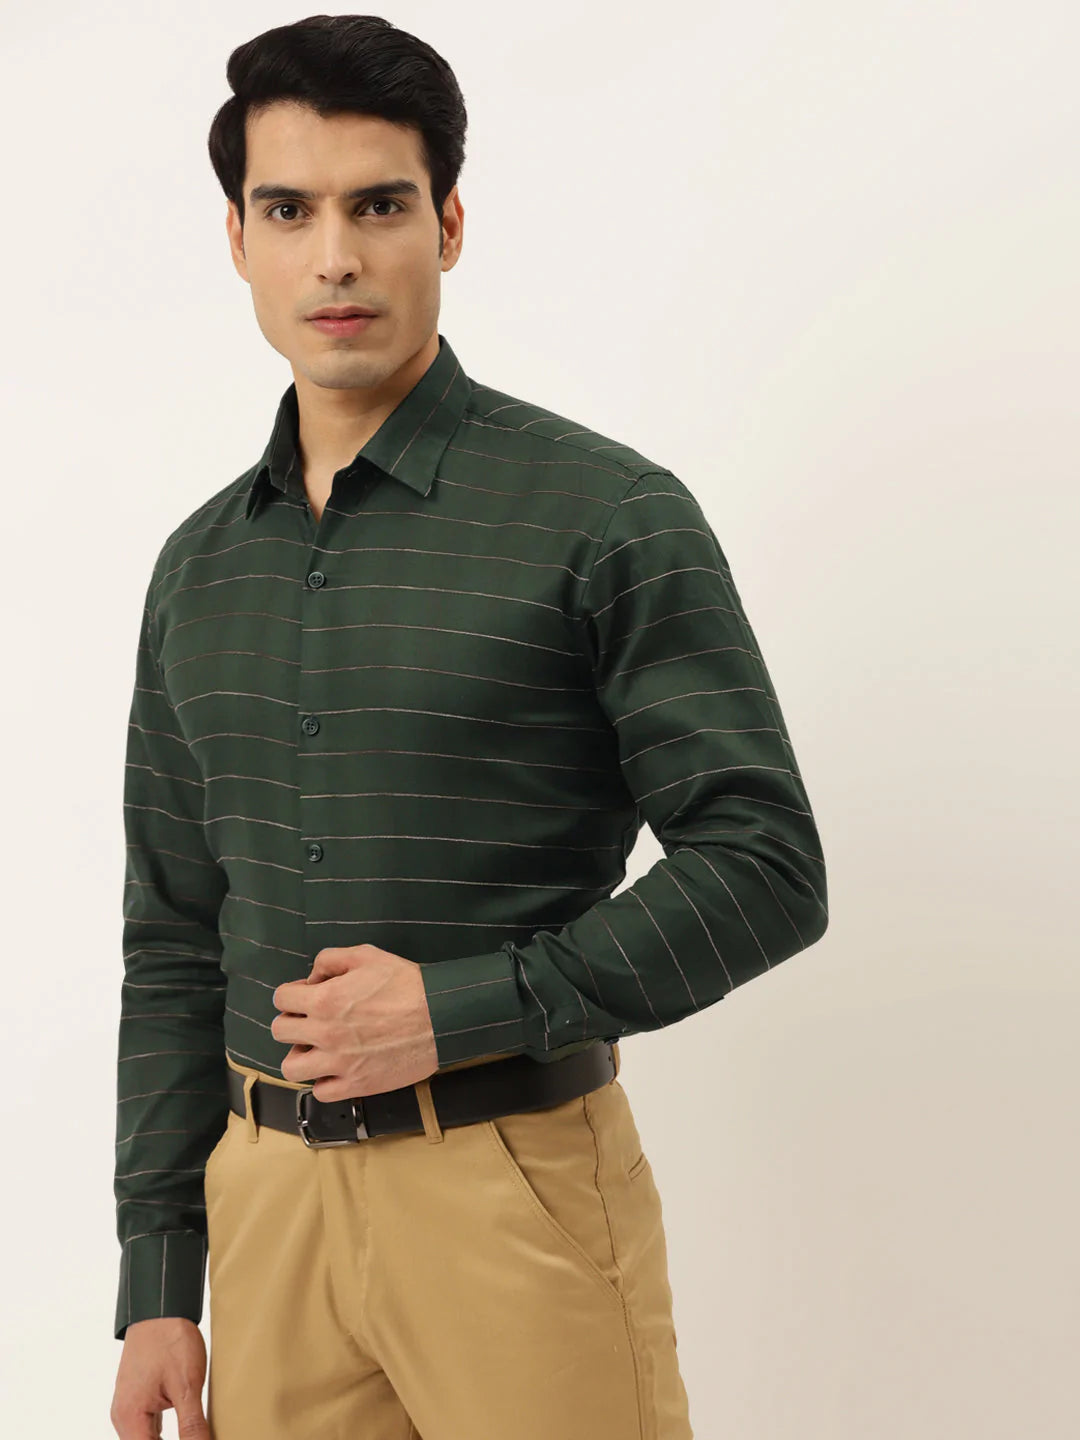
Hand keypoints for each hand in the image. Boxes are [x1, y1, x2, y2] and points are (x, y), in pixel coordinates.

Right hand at [111, 1316, 207, 1438]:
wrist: (159, 1308)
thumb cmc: (170, 1341)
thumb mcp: (187, 1386)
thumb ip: (192, 1425)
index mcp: (130, 1418)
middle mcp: (123, 1416)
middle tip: (196, 1437)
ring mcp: (129, 1406)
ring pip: (145, 1439)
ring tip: (191, 1435)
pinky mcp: (137, 1397)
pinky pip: (147, 1426)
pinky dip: (161, 1434)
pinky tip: (182, 1433)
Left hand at [271, 943, 438, 1099]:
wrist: (439, 1017)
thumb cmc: (406, 984)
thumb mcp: (367, 955)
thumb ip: (330, 959)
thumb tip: (311, 978)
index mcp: (324, 1000)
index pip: (281, 998)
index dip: (293, 993)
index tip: (307, 995)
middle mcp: (324, 1033)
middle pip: (279, 1031)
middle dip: (293, 1021)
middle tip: (312, 1020)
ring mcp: (338, 1063)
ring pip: (291, 1067)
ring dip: (300, 1055)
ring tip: (318, 1048)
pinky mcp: (356, 1085)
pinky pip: (320, 1092)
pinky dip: (324, 1081)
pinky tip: (336, 1068)